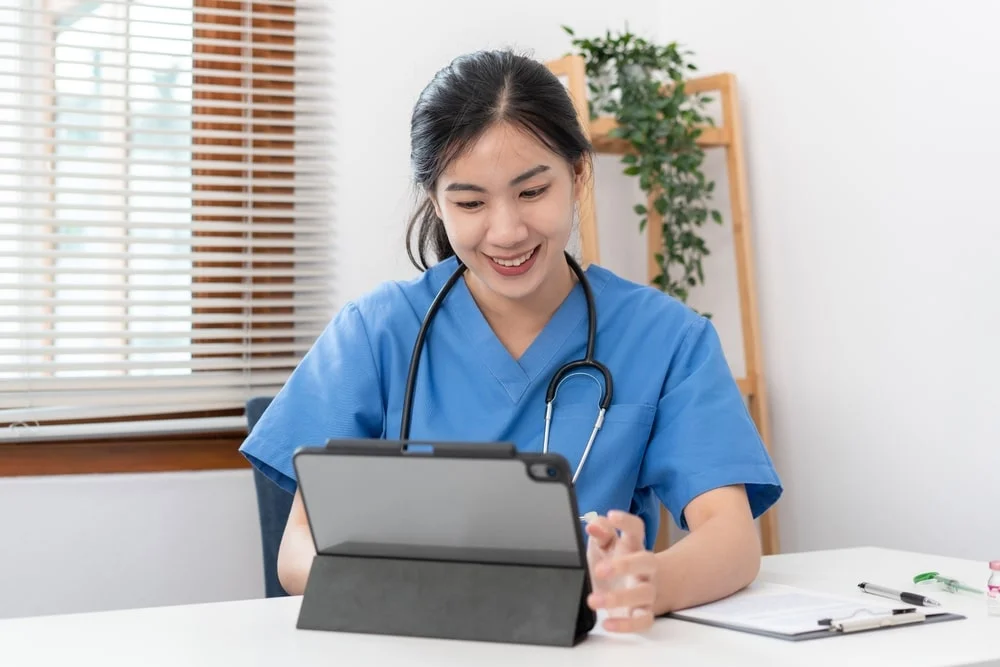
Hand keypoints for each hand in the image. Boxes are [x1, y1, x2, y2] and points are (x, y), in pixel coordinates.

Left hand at [584, 509, 657, 632]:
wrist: (634, 592)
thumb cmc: (614, 564)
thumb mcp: (603, 547)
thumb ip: (599, 533)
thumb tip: (593, 524)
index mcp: (633, 546)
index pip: (636, 529)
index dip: (626, 521)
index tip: (611, 516)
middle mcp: (645, 568)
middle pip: (646, 561)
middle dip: (626, 564)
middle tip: (600, 569)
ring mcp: (646, 591)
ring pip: (644, 593)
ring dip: (619, 597)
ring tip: (593, 600)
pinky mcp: (644, 613)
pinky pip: (643, 621)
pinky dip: (626, 625)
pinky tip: (607, 624)